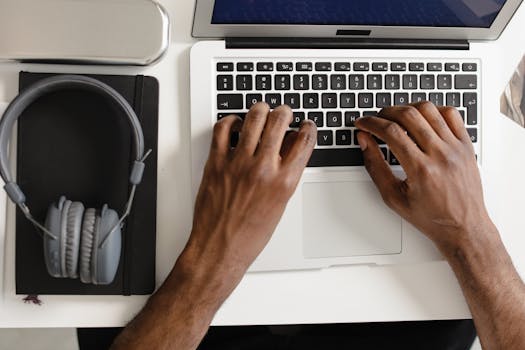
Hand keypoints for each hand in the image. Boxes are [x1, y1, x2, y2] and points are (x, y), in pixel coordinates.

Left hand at [181, 103, 315, 281]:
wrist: (220, 247)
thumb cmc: (249, 234)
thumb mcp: (279, 205)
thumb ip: (285, 176)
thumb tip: (288, 152)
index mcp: (284, 181)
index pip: (304, 141)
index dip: (307, 127)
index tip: (305, 125)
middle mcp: (263, 168)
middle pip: (279, 121)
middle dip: (284, 111)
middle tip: (283, 112)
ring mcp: (238, 163)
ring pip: (253, 118)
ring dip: (260, 109)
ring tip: (261, 110)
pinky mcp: (216, 162)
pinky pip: (222, 129)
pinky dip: (230, 120)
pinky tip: (234, 123)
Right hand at [355, 102, 492, 253]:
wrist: (463, 227)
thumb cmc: (431, 217)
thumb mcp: (393, 198)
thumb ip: (375, 167)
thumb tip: (365, 142)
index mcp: (421, 170)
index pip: (391, 132)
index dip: (371, 123)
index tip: (363, 123)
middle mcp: (441, 155)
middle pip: (409, 115)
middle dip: (386, 112)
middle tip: (376, 119)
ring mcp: (456, 148)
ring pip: (430, 109)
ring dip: (407, 108)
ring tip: (397, 117)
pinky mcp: (466, 145)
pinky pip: (451, 114)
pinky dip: (434, 110)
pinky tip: (423, 118)